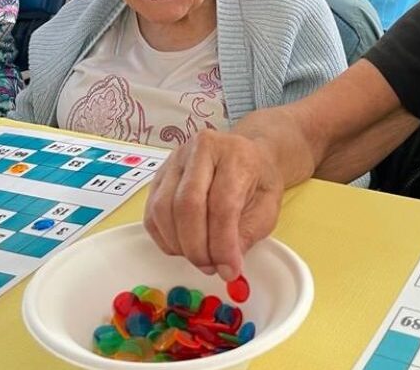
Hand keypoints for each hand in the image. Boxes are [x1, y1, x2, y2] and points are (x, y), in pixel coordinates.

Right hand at [144, 129, 283, 280]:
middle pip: (187, 205)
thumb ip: (248, 233)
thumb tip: (225, 264)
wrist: (245, 154)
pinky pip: (151, 213)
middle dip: (197, 248)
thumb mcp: (267, 206)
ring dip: (179, 245)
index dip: (223, 244)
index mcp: (233, 153)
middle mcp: (200, 149)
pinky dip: (164, 238)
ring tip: (200, 257)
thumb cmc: (257, 179)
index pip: (221, 204)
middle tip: (210, 268)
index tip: (228, 270)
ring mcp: (174, 160)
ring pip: (163, 210)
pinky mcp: (158, 175)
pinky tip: (183, 246)